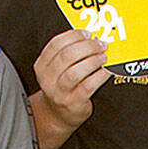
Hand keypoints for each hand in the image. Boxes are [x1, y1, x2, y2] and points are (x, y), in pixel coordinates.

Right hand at [32, 28, 112, 148]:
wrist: (58, 115)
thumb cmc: (61, 87)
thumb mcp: (56, 70)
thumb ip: (66, 53)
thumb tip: (89, 37)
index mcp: (42, 66)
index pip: (56, 44)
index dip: (74, 36)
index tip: (87, 33)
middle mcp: (48, 80)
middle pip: (66, 56)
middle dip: (87, 46)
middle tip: (100, 44)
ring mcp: (60, 93)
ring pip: (75, 72)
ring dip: (93, 61)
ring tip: (103, 56)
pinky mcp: (74, 102)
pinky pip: (88, 86)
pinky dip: (99, 76)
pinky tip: (106, 71)